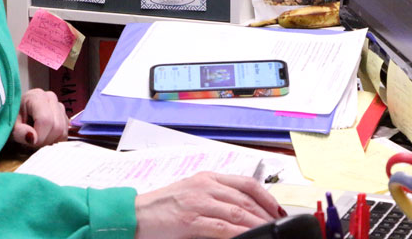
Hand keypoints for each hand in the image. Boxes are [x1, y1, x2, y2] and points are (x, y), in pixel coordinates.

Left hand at [10, 88, 68, 146]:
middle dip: (44, 140)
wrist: (15, 115)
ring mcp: (59, 106)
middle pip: (56, 127)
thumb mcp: (10, 126)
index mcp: (37, 96)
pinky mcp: (64, 116)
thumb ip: (19, 132)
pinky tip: (44, 137)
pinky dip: (55, 140)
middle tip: (31, 142)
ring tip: (36, 139)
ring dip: (50, 141)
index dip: (39, 136)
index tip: (29, 141)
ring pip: (62, 131)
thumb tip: (32, 138)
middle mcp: (51, 98)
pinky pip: (65, 133)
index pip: (46, 120)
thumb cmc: (11, 118)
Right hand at [134, 171, 284, 238]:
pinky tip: (250, 237)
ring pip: (238, 212)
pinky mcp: (190, 221)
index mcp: (206, 178)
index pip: (245, 183)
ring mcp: (197, 203)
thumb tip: (240, 211)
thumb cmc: (160, 208)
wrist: (133, 215)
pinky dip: (240, 233)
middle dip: (266, 213)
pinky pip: (223, 227)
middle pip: (245, 198)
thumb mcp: (190, 195)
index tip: (278, 210)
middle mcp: (204, 186)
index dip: (266, 196)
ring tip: (270, 232)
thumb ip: (214, 198)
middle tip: (279, 226)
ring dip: (258, 223)